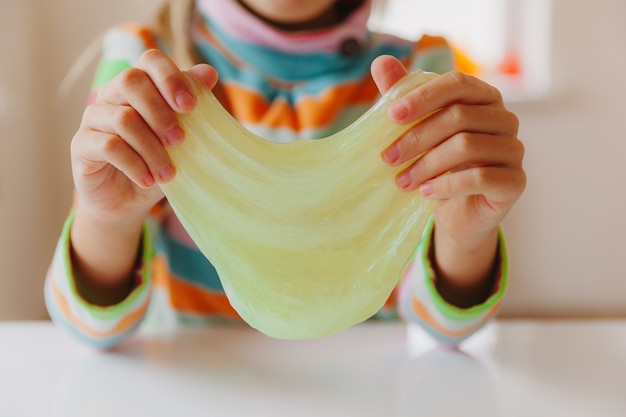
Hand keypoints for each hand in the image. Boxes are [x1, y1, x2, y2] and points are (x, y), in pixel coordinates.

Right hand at [71, 49, 217, 225]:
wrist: (127, 201)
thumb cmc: (156, 163)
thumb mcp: (180, 139)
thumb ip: (191, 107)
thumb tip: (209, 73)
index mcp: (139, 86)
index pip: (151, 61)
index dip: (171, 78)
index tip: (190, 107)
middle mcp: (112, 95)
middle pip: (131, 81)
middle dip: (160, 112)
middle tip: (180, 142)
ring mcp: (94, 118)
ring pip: (123, 118)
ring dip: (152, 149)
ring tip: (168, 173)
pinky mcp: (82, 144)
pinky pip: (108, 146)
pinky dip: (135, 165)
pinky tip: (149, 180)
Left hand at [371, 55, 525, 304]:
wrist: (457, 213)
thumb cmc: (438, 164)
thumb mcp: (417, 130)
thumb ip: (404, 97)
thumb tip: (381, 61)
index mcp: (484, 98)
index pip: (457, 83)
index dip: (423, 96)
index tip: (391, 115)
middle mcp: (505, 119)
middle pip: (459, 116)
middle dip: (416, 138)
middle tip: (387, 158)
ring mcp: (514, 150)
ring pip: (467, 146)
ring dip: (426, 165)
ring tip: (402, 181)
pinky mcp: (515, 182)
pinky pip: (480, 177)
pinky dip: (447, 185)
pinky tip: (426, 193)